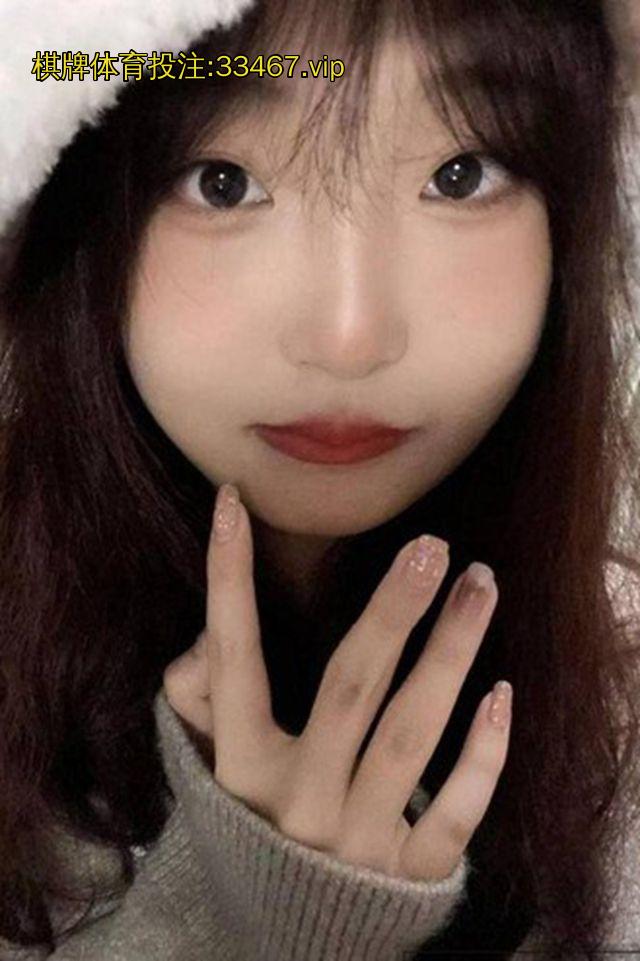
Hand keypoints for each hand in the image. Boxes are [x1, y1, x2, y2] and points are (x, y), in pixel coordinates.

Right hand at [163, 484, 511, 882]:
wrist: (287, 944)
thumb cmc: (253, 829)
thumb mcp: (211, 770)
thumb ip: (198, 701)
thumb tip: (209, 634)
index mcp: (242, 769)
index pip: (233, 657)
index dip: (228, 578)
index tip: (233, 503)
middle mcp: (299, 802)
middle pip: (351, 688)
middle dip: (392, 611)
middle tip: (431, 546)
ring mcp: (357, 842)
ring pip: (411, 735)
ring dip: (450, 652)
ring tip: (480, 584)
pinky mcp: (407, 877)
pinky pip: (454, 813)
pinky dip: (482, 757)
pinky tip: (500, 693)